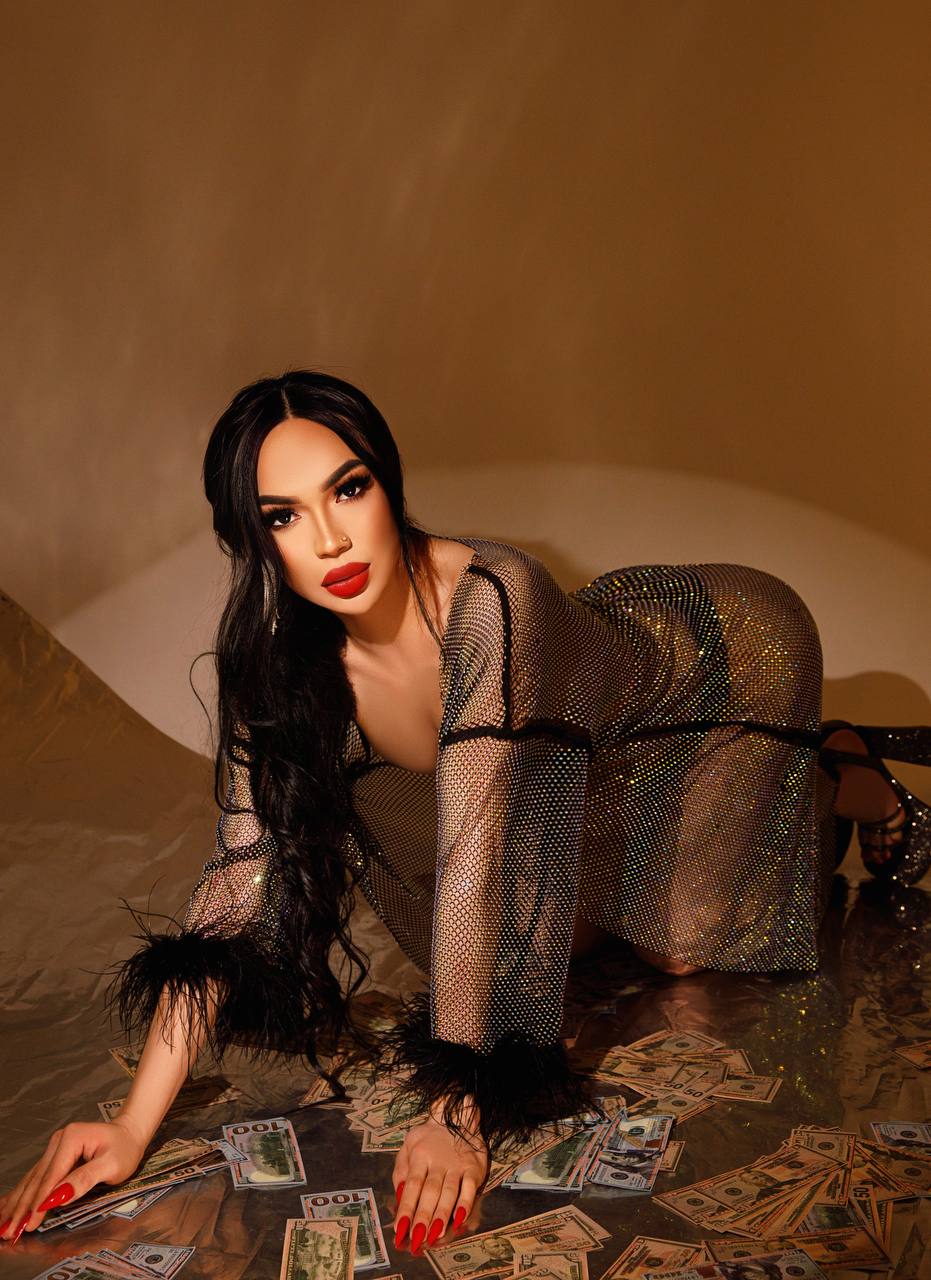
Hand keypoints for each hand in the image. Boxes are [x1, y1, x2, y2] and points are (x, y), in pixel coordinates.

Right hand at [0, 1117, 146, 1245]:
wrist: (129, 1132)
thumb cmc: (125, 1148)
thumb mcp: (112, 1165)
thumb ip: (84, 1179)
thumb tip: (57, 1197)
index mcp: (72, 1139)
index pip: (51, 1177)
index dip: (38, 1203)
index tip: (28, 1224)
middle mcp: (59, 1141)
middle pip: (37, 1180)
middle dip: (21, 1208)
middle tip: (8, 1232)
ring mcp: (55, 1147)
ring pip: (32, 1180)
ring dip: (17, 1203)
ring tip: (2, 1224)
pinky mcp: (55, 1156)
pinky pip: (36, 1178)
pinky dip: (22, 1194)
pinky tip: (7, 1206)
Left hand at [392, 1096, 487, 1253]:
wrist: (457, 1115)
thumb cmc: (429, 1137)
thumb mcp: (408, 1144)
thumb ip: (401, 1169)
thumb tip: (398, 1196)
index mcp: (420, 1156)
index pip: (412, 1185)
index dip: (406, 1208)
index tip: (399, 1231)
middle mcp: (438, 1161)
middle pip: (430, 1192)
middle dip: (422, 1218)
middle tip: (416, 1241)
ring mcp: (457, 1165)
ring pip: (449, 1192)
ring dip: (441, 1215)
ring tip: (433, 1236)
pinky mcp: (474, 1168)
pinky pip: (470, 1188)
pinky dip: (466, 1204)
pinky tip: (460, 1221)